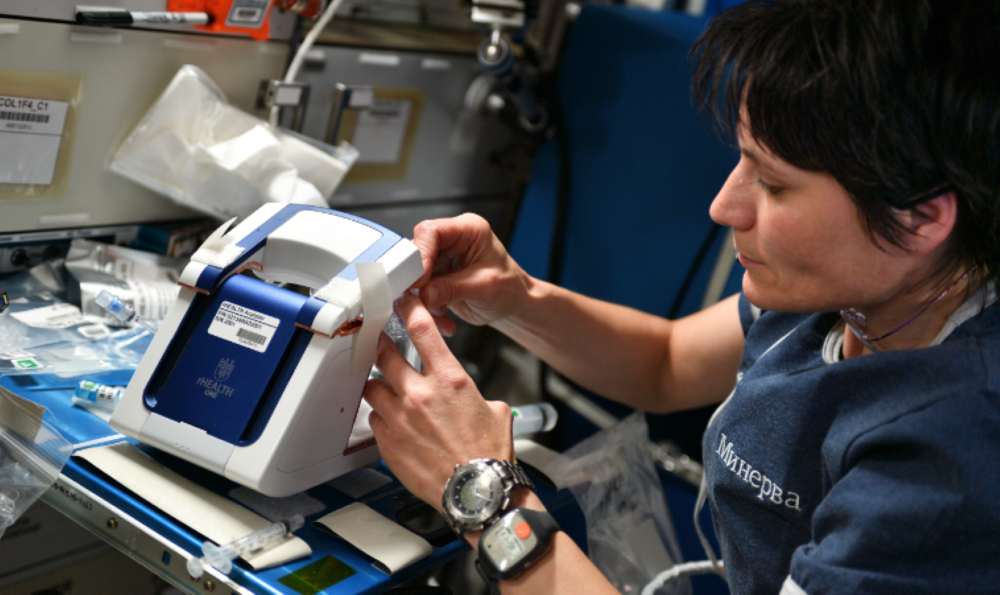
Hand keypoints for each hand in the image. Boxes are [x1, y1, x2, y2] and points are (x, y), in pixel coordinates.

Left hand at [364, 292, 514, 510]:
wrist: (477, 492)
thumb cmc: (488, 456)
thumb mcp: (494, 410)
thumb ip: (473, 394)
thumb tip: (469, 396)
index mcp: (450, 380)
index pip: (422, 330)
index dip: (409, 310)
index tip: (403, 303)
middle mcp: (420, 394)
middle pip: (385, 354)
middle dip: (382, 346)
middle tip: (382, 344)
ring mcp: (400, 418)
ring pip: (373, 387)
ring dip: (380, 385)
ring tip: (389, 391)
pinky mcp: (388, 442)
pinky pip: (374, 419)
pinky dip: (381, 417)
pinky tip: (394, 423)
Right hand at [411, 214, 531, 335]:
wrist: (514, 305)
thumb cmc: (510, 288)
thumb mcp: (484, 287)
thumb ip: (451, 288)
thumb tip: (423, 294)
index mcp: (468, 230)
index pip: (431, 231)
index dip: (420, 254)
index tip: (419, 279)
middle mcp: (452, 240)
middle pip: (416, 251)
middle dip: (416, 279)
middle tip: (419, 299)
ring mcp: (441, 258)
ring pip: (412, 273)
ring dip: (420, 297)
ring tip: (438, 311)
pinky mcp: (435, 276)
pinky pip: (418, 289)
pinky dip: (424, 305)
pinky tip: (441, 314)